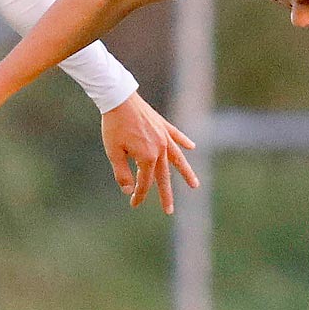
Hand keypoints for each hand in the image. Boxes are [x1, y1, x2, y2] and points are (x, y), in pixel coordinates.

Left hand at [99, 92, 198, 213]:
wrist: (119, 99)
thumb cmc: (114, 126)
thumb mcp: (113, 153)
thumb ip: (122, 174)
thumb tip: (129, 191)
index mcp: (148, 157)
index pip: (145, 182)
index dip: (139, 194)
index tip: (133, 203)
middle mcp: (160, 149)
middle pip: (164, 176)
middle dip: (166, 195)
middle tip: (169, 211)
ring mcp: (164, 137)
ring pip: (178, 159)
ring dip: (186, 173)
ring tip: (195, 186)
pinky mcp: (163, 125)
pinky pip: (177, 136)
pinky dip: (184, 142)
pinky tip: (192, 147)